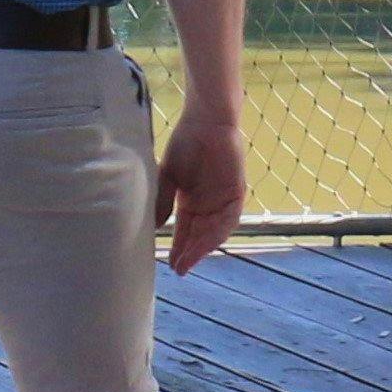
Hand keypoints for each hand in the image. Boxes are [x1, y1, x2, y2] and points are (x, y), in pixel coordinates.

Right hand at [154, 101, 245, 273]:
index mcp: (191, 201)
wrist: (205, 121)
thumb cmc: (186, 143)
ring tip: (190, 260)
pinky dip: (218, 231)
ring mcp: (223, 200)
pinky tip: (207, 242)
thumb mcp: (168, 176)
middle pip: (199, 235)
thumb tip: (155, 227)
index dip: (178, 247)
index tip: (169, 264)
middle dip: (190, 253)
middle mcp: (208, 205)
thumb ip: (163, 200)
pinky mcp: (236, 193)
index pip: (184, 230)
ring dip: (203, 246)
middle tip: (179, 270)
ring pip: (214, 231)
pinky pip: (229, 218)